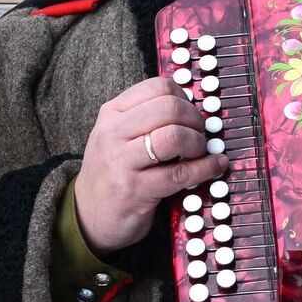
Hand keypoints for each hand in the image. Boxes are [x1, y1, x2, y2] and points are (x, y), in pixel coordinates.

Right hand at [72, 76, 229, 255]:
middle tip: (200, 134)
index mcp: (111, 113)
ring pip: (174, 137)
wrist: (87, 214)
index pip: (157, 87)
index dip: (184, 98)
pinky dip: (205, 168)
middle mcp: (113, 133)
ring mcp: (121, 162)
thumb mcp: (116, 136)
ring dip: (198, 143)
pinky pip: (180, 173)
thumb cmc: (111, 172)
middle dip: (195, 120)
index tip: (190, 113)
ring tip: (199, 152)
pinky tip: (214, 166)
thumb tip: (191, 107)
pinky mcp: (134, 190)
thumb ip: (145, 118)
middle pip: (169, 108)